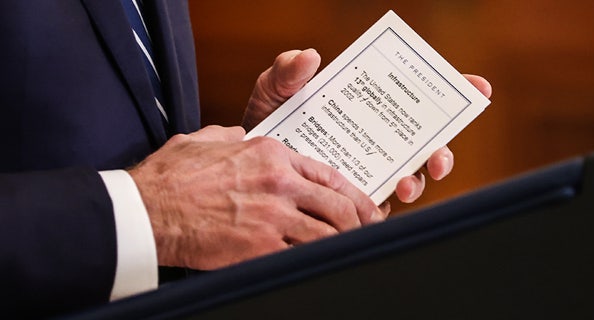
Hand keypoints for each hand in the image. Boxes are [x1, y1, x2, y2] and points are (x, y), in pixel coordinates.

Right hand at [128, 125, 382, 269]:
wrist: (147, 209)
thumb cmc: (171, 176)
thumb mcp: (207, 140)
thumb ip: (233, 136)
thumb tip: (241, 135)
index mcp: (270, 153)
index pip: (327, 173)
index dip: (352, 193)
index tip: (364, 206)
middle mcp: (278, 181)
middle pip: (336, 204)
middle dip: (358, 221)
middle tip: (368, 231)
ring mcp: (272, 214)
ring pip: (327, 232)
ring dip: (343, 243)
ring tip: (350, 250)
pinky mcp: (260, 246)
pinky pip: (302, 255)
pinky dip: (316, 259)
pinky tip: (321, 263)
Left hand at [242, 49, 492, 207]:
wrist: (245, 166)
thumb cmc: (265, 121)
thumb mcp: (275, 91)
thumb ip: (288, 73)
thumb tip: (310, 57)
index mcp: (368, 107)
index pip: (414, 98)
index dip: (451, 93)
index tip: (476, 87)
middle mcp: (376, 140)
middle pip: (424, 143)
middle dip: (443, 150)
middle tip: (438, 154)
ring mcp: (368, 171)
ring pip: (409, 179)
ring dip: (416, 182)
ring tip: (404, 183)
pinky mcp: (354, 199)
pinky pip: (378, 206)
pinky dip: (385, 207)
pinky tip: (378, 205)